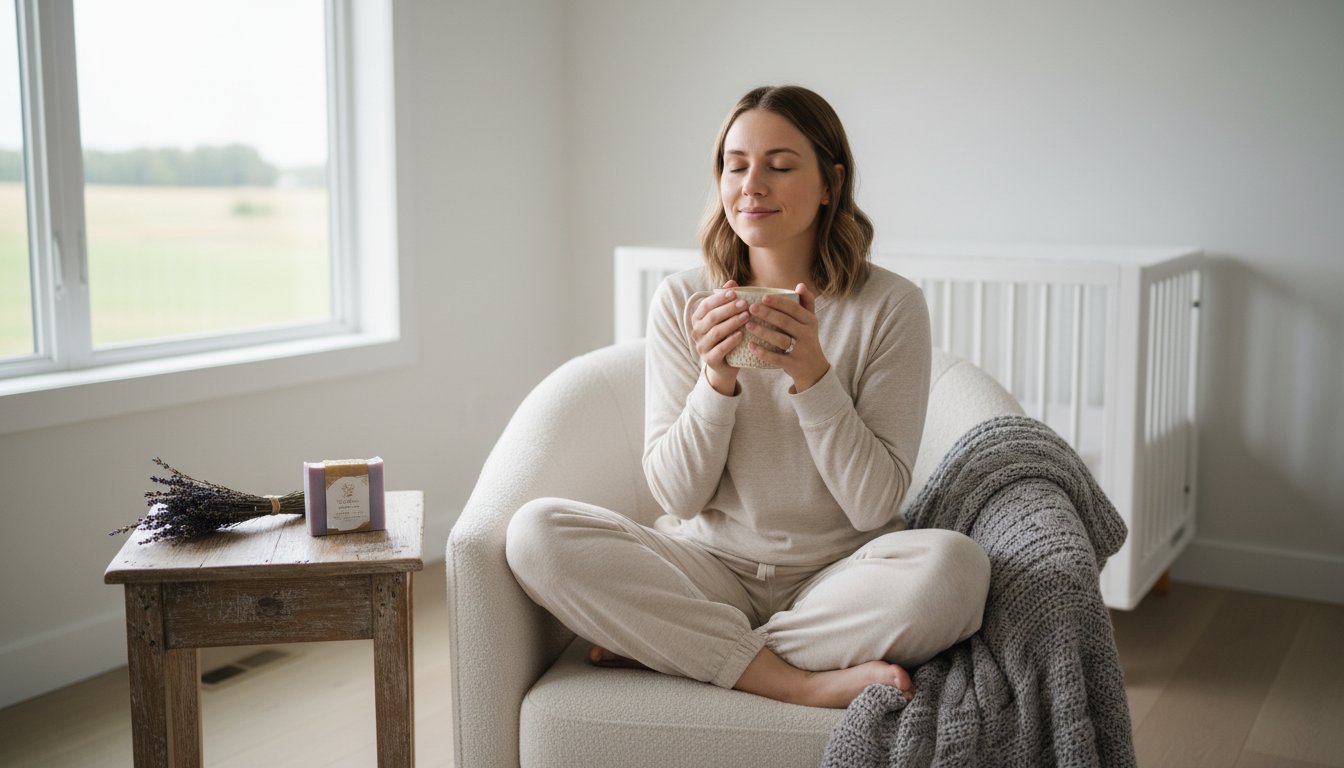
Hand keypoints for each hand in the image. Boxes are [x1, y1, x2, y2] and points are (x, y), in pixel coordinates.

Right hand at [690, 280, 747, 394]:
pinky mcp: (709, 360)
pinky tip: (742, 335)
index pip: (706, 305)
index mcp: (697, 319)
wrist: (725, 365)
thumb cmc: (726, 336)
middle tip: (744, 304)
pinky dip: (731, 341)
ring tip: (746, 317)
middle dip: (728, 309)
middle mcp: (696, 332)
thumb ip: (727, 300)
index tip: (735, 293)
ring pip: (716, 332)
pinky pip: (720, 349)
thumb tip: (732, 282)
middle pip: (712, 317)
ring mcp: (701, 346)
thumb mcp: (726, 318)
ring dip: (732, 323)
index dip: (719, 298)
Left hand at [746, 283, 829, 392]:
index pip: (794, 309)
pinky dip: (763, 352)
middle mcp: (807, 335)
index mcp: (810, 321)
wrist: (814, 369)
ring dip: (763, 332)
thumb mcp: (810, 321)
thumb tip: (800, 285)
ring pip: (780, 340)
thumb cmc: (807, 339)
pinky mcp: (792, 364)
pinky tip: (750, 345)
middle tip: (751, 308)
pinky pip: (776, 358)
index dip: (779, 302)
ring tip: (748, 325)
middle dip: (768, 314)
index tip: (763, 297)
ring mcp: (800, 351)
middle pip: (785, 322)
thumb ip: (806, 303)